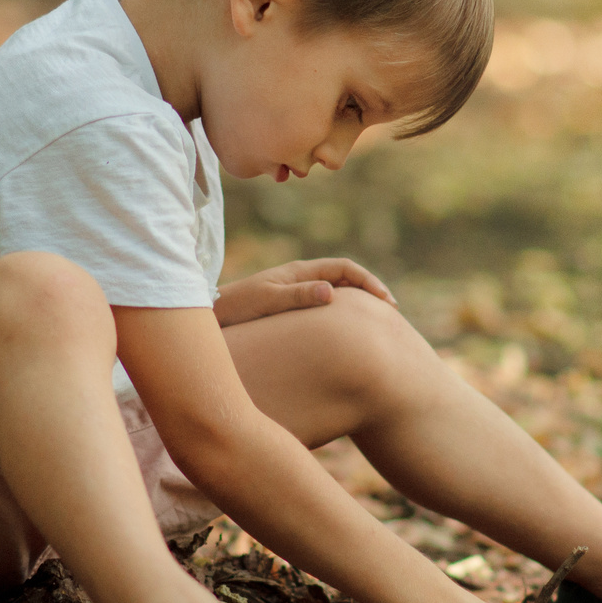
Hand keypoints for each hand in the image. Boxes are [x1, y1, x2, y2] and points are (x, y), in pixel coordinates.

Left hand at [214, 258, 395, 326]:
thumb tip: (332, 293)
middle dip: (370, 291)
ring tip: (377, 323)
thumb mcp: (267, 301)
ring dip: (358, 303)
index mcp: (299, 271)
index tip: (386, 302)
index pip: (345, 268)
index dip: (369, 281)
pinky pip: (324, 308)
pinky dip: (342, 315)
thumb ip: (298, 296)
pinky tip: (347, 334)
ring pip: (337, 293)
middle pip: (346, 278)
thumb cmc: (236, 308)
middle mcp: (301, 279)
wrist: (210, 316)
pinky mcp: (291, 309)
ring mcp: (297, 293)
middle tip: (391, 313)